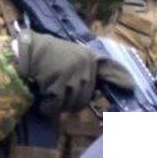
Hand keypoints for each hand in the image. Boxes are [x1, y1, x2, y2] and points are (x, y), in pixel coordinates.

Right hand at [15, 30, 133, 116]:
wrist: (25, 50)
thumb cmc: (45, 55)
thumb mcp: (70, 59)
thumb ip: (84, 73)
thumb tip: (100, 93)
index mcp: (88, 57)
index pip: (109, 69)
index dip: (120, 78)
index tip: (131, 86)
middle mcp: (84, 64)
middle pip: (85, 97)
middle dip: (71, 102)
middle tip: (57, 99)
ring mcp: (72, 72)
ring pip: (72, 102)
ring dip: (58, 106)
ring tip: (47, 99)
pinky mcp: (58, 80)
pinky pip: (56, 104)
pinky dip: (48, 107)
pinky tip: (42, 102)